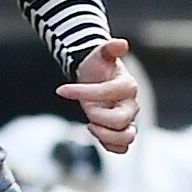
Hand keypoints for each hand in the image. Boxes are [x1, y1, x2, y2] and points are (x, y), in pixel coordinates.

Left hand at [56, 37, 139, 154]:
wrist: (98, 78)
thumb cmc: (99, 66)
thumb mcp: (101, 54)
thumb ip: (110, 48)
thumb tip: (122, 44)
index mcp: (128, 85)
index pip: (107, 92)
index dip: (82, 92)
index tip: (60, 89)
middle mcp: (131, 105)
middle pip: (120, 120)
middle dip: (97, 117)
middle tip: (86, 109)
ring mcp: (128, 120)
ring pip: (126, 138)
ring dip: (105, 135)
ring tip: (90, 125)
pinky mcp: (121, 131)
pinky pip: (121, 147)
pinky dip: (109, 145)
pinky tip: (94, 132)